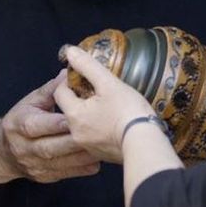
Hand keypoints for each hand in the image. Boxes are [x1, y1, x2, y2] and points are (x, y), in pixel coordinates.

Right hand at [0, 77, 101, 182]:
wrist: (4, 151)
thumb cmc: (23, 118)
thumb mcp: (32, 101)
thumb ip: (51, 89)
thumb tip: (68, 74)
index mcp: (19, 125)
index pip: (36, 126)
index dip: (55, 123)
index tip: (75, 118)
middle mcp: (24, 147)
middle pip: (49, 147)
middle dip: (72, 141)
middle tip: (95, 134)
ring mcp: (33, 165)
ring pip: (59, 163)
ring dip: (81, 157)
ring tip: (101, 148)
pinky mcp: (43, 176)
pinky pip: (64, 174)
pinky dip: (81, 169)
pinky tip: (97, 162)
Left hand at [53, 46, 156, 162]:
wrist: (145, 143)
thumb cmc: (128, 112)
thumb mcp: (108, 83)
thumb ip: (88, 66)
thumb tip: (71, 51)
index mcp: (74, 114)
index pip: (59, 92)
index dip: (69, 80)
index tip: (84, 76)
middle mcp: (75, 133)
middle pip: (69, 109)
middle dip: (79, 98)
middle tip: (97, 90)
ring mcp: (88, 147)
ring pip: (81, 125)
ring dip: (89, 115)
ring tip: (107, 106)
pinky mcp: (101, 154)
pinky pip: (94, 138)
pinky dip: (99, 129)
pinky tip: (114, 123)